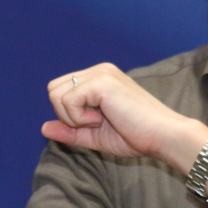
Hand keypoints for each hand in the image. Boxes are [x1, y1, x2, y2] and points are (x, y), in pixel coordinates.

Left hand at [42, 63, 203, 167]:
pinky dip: (79, 118)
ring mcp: (100, 73)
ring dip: (73, 117)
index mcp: (99, 78)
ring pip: (56, 94)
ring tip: (101, 120)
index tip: (95, 124)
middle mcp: (99, 71)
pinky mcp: (101, 82)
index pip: (61, 91)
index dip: (69, 115)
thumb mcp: (95, 136)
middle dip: (67, 114)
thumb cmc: (137, 136)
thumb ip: (70, 131)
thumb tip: (43, 128)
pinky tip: (103, 119)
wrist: (164, 136)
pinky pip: (68, 101)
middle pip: (53, 89)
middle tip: (95, 123)